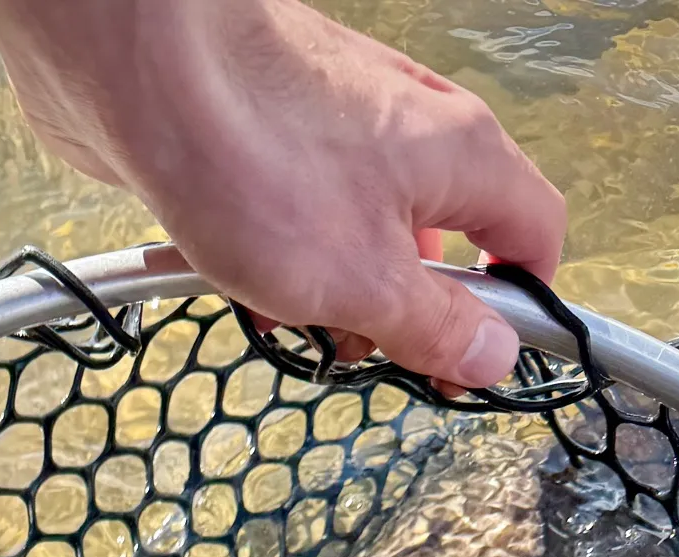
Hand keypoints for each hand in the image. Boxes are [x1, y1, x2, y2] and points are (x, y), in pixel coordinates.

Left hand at [0, 0, 564, 389]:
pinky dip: (282, 255)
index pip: (533, 233)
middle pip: (440, 238)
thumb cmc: (256, 163)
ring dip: (330, 289)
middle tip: (352, 351)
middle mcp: (413, 126)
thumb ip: (432, 324)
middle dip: (399, 309)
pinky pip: (300, 210)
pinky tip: (237, 283)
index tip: (472, 362)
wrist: (145, 71)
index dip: (515, 306)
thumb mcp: (360, 281)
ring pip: (362, 228)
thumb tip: (491, 357)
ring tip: (280, 319)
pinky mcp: (275, 130)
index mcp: (462, 156)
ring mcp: (342, 121)